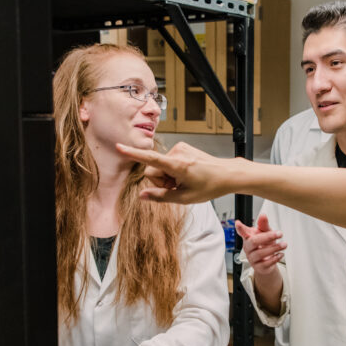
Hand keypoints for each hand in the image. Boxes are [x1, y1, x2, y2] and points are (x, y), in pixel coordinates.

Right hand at [116, 141, 239, 202]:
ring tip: (183, 181)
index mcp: (177, 165)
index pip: (150, 159)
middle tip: (176, 187)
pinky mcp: (182, 147)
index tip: (119, 147)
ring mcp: (180, 148)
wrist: (226, 174)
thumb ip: (161, 197)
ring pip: (160, 165)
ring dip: (168, 176)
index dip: (133, 154)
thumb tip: (142, 195)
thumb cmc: (208, 187)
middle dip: (160, 180)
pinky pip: (167, 160)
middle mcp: (177, 153)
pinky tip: (185, 175)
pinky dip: (173, 170)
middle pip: (153, 168)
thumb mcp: (185, 198)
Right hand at [235, 214, 284, 313]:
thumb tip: (263, 216)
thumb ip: (264, 224)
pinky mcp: (258, 267)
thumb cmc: (264, 244)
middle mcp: (248, 248)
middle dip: (268, 237)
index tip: (238, 223)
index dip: (240, 228)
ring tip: (284, 244)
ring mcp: (252, 258)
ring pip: (260, 253)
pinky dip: (275, 258)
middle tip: (279, 233)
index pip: (242, 232)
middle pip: (254, 242)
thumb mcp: (265, 232)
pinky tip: (280, 254)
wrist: (268, 260)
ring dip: (274, 248)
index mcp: (248, 237)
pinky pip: (265, 263)